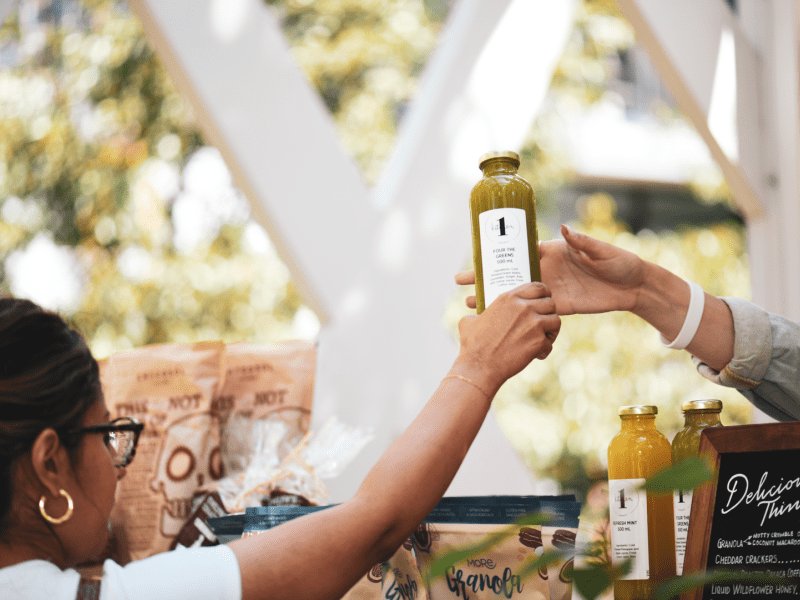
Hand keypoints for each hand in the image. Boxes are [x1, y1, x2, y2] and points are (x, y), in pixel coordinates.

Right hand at [454, 282, 560, 392]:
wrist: (479, 366)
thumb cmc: (472, 345)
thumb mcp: (469, 322)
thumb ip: (476, 314)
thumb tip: (474, 317)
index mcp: (508, 298)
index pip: (537, 287)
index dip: (544, 294)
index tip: (542, 302)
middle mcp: (523, 307)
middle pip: (550, 303)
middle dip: (548, 314)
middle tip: (542, 324)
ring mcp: (533, 323)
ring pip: (555, 321)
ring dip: (550, 331)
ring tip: (542, 339)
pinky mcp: (538, 341)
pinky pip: (550, 342)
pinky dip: (544, 350)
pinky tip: (535, 355)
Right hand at [456, 225, 646, 315]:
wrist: (635, 288)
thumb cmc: (620, 262)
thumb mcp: (601, 251)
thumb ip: (582, 242)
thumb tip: (565, 228)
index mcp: (553, 252)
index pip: (518, 252)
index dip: (497, 254)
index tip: (476, 256)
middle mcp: (547, 270)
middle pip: (510, 273)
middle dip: (485, 277)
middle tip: (461, 283)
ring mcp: (550, 290)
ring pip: (516, 294)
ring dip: (494, 298)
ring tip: (471, 303)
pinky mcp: (559, 307)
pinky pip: (533, 312)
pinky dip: (515, 315)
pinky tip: (498, 319)